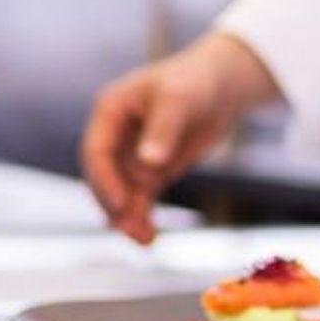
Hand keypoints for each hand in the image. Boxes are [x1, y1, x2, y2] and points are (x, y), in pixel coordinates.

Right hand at [79, 31, 276, 243]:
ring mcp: (132, 154)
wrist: (222, 86)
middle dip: (116, 205)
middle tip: (132, 229)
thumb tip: (148, 163)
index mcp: (110, 111)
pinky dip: (143, 215)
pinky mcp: (152, 169)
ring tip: (145, 240)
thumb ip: (163, 129)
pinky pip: (141, 197)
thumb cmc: (196, 80)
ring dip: (129, 217)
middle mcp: (115, 135)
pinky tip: (150, 235)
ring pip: (122, 192)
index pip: (96, 150)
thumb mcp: (179, 98)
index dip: (104, 179)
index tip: (120, 202)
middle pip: (105, 177)